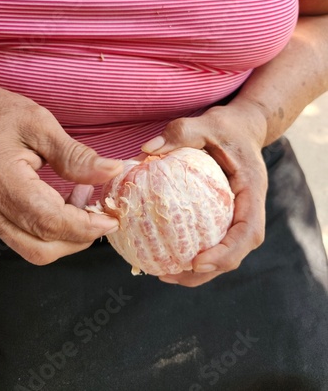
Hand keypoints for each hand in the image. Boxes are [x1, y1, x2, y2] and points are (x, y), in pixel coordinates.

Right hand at [0, 74, 122, 264]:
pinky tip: (58, 200)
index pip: (48, 221)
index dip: (85, 226)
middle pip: (40, 248)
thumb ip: (76, 156)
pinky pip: (20, 236)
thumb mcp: (40, 124)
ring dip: (64, 234)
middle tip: (100, 213)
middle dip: (78, 238)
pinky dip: (46, 228)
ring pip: (31, 248)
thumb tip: (112, 172)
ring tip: (79, 199)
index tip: (111, 220)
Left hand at [141, 99, 267, 286]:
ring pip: (226, 251)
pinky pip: (214, 239)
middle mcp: (250, 208)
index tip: (197, 262)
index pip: (248, 232)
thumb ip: (180, 133)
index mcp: (252, 191)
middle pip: (238, 251)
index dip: (227, 253)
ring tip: (163, 274)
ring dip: (199, 270)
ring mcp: (240, 213)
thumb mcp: (206, 123)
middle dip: (208, 271)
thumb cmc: (226, 127)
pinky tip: (167, 253)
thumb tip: (146, 150)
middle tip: (170, 275)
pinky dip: (194, 252)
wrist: (244, 127)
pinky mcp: (227, 214)